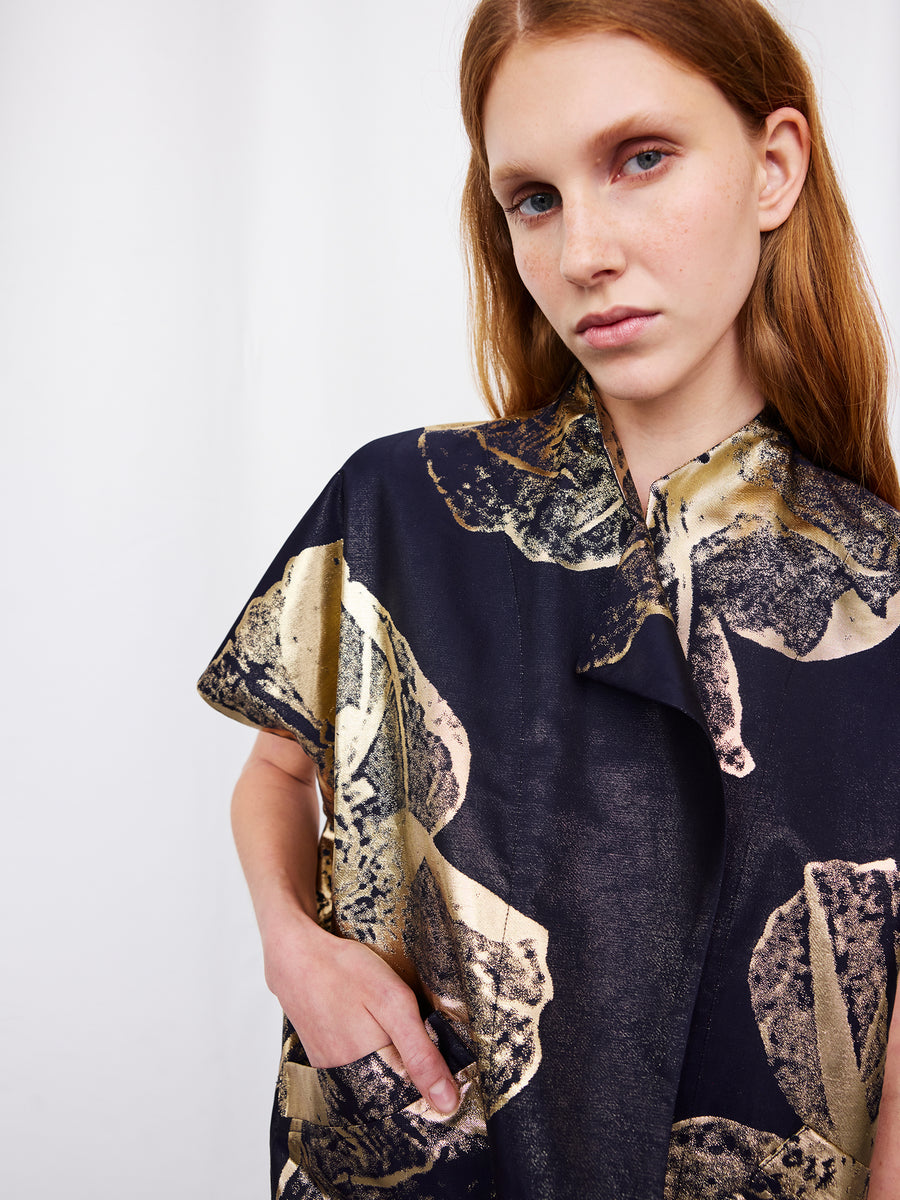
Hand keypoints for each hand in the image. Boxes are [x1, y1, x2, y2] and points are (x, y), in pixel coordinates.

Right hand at [263, 913, 460, 1114]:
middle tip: (401, 1021)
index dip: (430, 1072)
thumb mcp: (394, 1003)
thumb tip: (447, 1102)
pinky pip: (354, 1065)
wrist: (295, 957)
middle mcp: (347, 1081)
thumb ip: (422, 1054)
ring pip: (373, 1074)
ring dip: (386, 1053)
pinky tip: (364, 1022)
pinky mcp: (320, 1058)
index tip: (432, 1044)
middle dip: (407, 1062)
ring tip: (380, 1019)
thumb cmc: (344, 972)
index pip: (415, 1093)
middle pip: (392, 1085)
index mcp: (371, 1071)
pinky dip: (366, 1048)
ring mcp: (330, 1070)